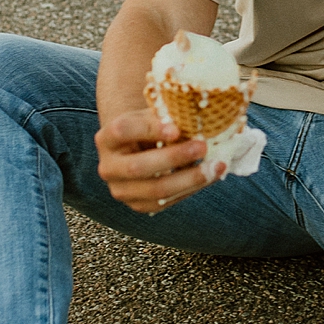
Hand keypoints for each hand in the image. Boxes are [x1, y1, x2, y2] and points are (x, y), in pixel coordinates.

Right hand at [94, 106, 224, 213]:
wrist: (138, 150)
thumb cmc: (149, 128)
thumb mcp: (152, 117)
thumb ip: (167, 117)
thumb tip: (198, 120)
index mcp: (107, 138)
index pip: (123, 130)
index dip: (150, 129)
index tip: (177, 129)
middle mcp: (108, 167)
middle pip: (138, 166)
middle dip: (173, 158)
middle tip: (202, 147)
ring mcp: (122, 191)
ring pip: (156, 190)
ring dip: (190, 179)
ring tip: (216, 166)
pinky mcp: (139, 206)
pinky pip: (168, 202)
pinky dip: (192, 188)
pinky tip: (210, 176)